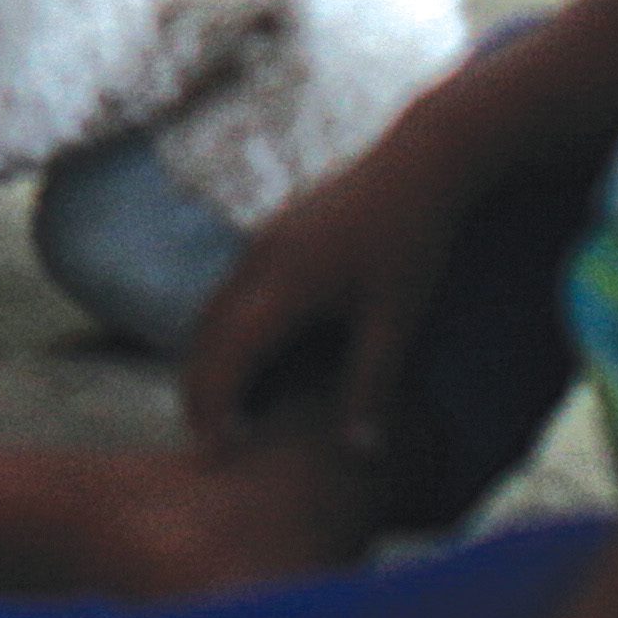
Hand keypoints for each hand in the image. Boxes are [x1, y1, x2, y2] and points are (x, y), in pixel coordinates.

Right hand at [176, 102, 494, 452]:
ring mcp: (261, 243)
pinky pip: (231, 294)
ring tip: (219, 411)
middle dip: (199, 389)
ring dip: (208, 361)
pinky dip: (225, 335)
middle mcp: (259, 261)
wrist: (419, 163)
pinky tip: (249, 362)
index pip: (230, 354)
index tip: (214, 451)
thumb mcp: (397, 321)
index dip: (216, 404)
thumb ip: (371, 387)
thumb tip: (361, 454)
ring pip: (213, 312)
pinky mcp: (272, 236)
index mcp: (285, 284)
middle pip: (206, 335)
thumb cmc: (412, 242)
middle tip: (204, 443)